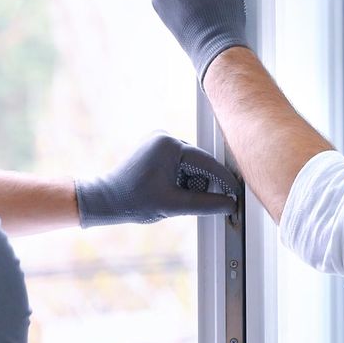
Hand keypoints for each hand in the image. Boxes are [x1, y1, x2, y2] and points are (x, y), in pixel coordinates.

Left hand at [75, 134, 237, 225]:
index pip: (206, 162)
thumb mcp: (174, 205)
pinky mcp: (156, 148)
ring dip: (189, 183)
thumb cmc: (134, 201)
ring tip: (171, 198)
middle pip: (199, 164)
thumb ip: (206, 204)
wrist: (106, 201)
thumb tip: (230, 204)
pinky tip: (168, 190)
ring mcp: (160, 141)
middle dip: (199, 185)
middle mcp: (164, 136)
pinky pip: (181, 164)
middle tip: (185, 203)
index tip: (237, 194)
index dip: (224, 181)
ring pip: (191, 166)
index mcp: (168, 144)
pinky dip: (181, 179)